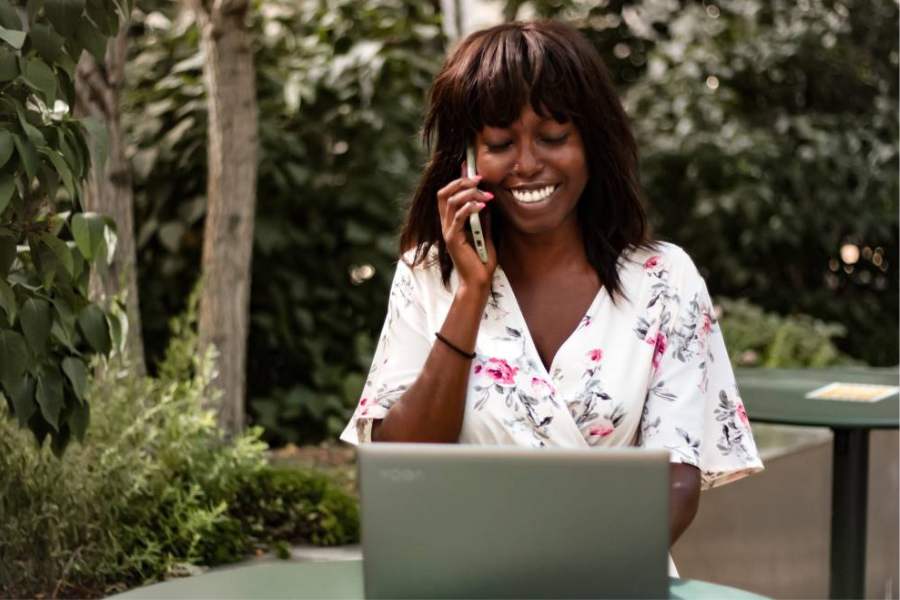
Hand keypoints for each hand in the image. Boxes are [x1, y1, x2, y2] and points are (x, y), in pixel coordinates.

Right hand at [436, 161, 498, 291]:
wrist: (478, 281)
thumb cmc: (482, 260)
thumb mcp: (486, 233)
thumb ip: (483, 218)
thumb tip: (486, 200)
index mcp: (451, 222)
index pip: (446, 194)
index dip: (456, 179)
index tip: (469, 168)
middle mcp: (446, 225)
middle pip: (443, 193)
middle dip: (460, 182)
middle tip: (479, 178)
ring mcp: (448, 231)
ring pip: (450, 201)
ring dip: (469, 193)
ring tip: (486, 195)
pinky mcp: (453, 239)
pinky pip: (458, 217)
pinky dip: (470, 207)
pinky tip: (483, 205)